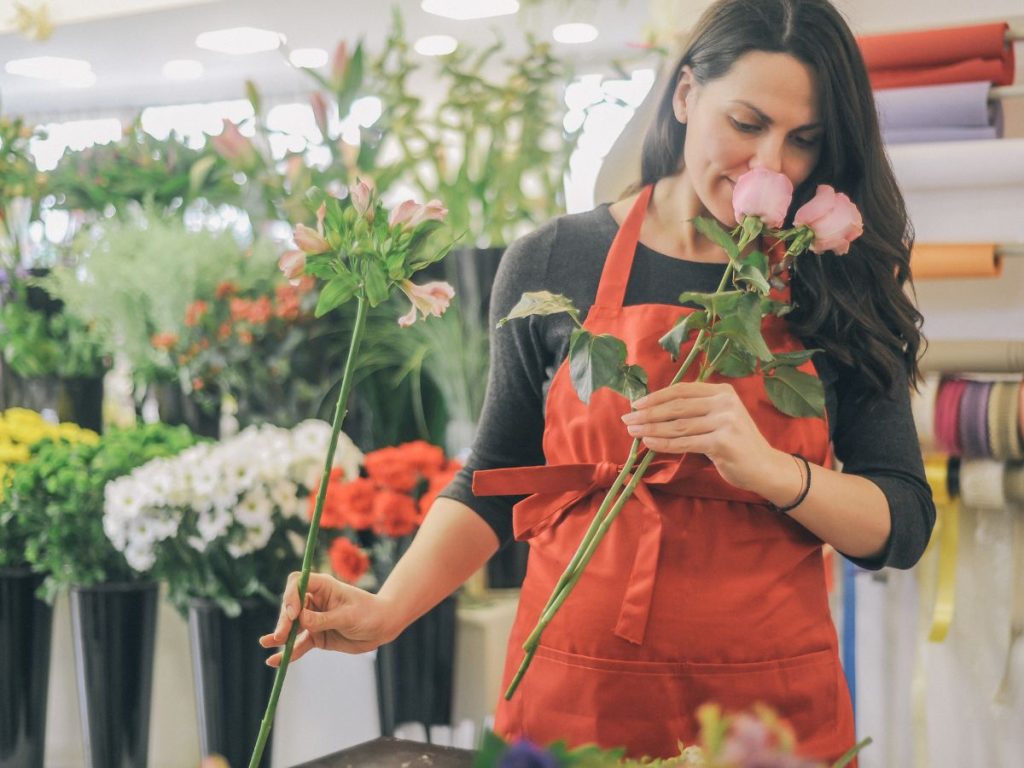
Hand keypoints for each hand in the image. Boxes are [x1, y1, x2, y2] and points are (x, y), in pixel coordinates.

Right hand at [259, 571, 397, 665]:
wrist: (382, 628)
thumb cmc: (369, 614)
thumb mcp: (348, 616)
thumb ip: (324, 619)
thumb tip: (300, 620)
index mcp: (323, 587)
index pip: (297, 583)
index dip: (291, 595)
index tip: (293, 613)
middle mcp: (315, 601)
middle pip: (291, 606)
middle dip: (284, 620)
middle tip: (281, 635)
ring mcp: (314, 619)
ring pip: (291, 626)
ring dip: (280, 635)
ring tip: (267, 643)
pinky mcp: (316, 636)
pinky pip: (299, 644)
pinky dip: (288, 653)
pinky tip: (274, 661)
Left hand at [620, 381, 785, 492]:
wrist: (765, 467)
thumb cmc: (737, 443)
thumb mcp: (720, 418)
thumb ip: (696, 410)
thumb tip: (655, 410)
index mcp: (722, 391)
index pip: (681, 390)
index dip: (656, 396)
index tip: (636, 404)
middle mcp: (724, 403)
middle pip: (676, 407)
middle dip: (648, 413)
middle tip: (627, 419)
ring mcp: (725, 422)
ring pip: (678, 425)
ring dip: (651, 429)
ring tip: (633, 432)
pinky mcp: (722, 443)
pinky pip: (684, 443)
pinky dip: (663, 443)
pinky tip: (649, 443)